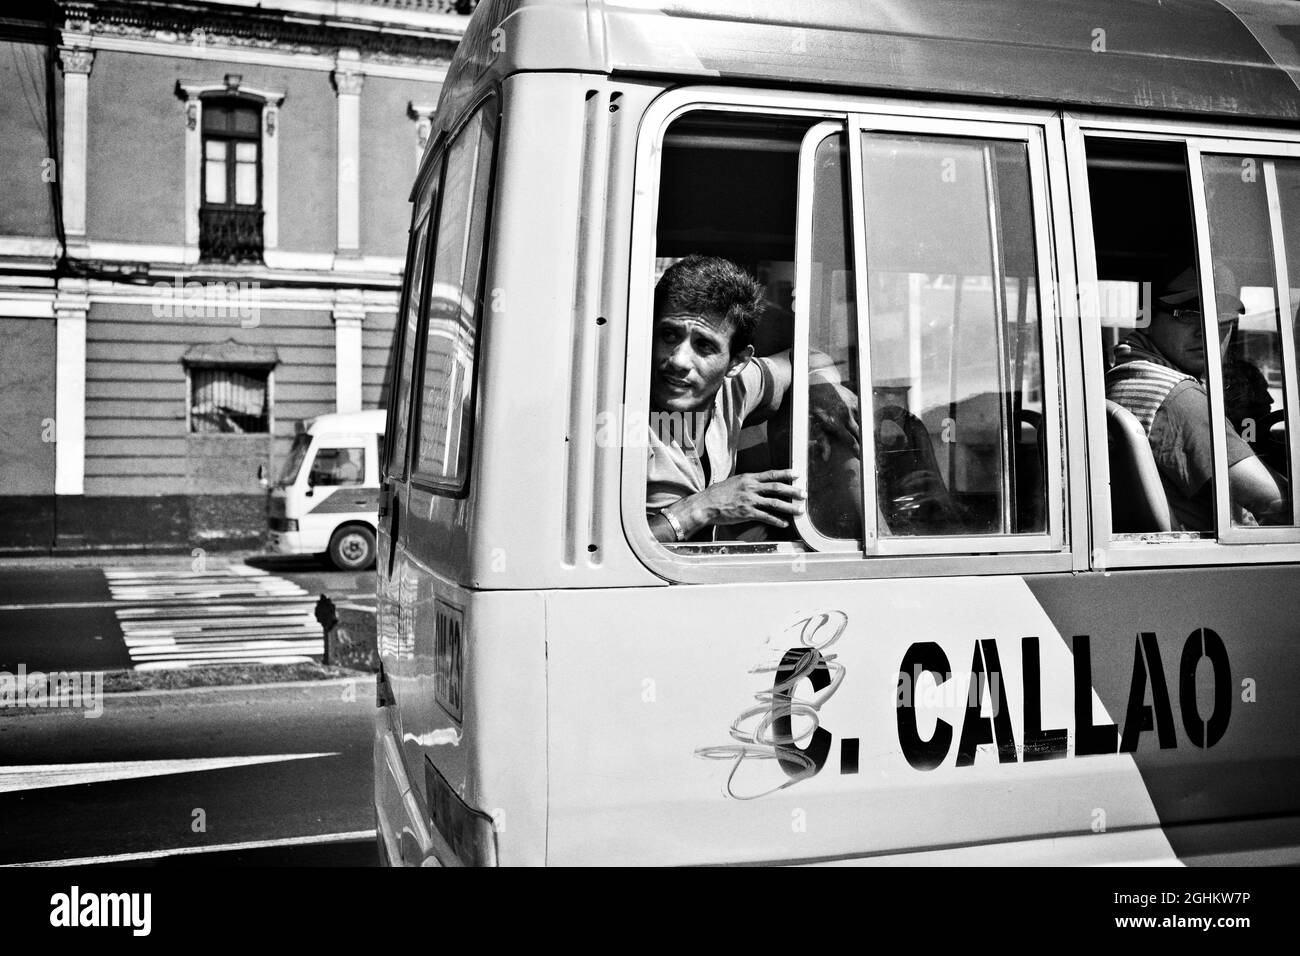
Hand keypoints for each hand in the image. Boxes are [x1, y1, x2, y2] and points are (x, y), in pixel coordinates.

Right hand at [691, 468, 805, 529]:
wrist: (706, 504)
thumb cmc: (717, 494)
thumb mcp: (734, 482)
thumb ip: (747, 483)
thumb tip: (758, 484)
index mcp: (748, 478)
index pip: (771, 474)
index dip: (786, 473)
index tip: (797, 473)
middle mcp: (751, 488)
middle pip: (777, 488)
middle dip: (793, 491)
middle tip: (804, 494)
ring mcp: (750, 500)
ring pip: (775, 503)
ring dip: (789, 507)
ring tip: (799, 510)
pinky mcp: (747, 513)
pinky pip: (766, 517)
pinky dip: (777, 520)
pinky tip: (784, 523)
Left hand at [809, 382, 860, 461]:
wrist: (818, 385)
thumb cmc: (814, 408)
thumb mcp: (814, 425)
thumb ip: (822, 442)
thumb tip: (825, 458)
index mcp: (834, 423)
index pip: (851, 441)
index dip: (858, 451)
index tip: (862, 457)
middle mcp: (845, 415)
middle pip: (861, 434)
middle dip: (865, 443)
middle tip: (868, 452)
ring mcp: (852, 406)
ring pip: (864, 423)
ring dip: (865, 431)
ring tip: (866, 439)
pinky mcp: (856, 399)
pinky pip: (864, 413)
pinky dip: (864, 420)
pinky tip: (863, 425)